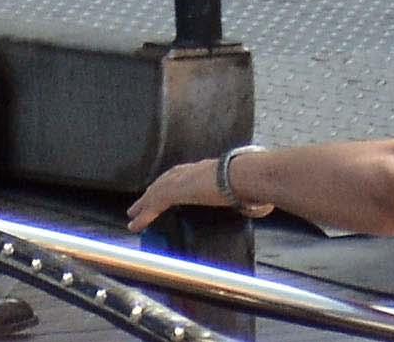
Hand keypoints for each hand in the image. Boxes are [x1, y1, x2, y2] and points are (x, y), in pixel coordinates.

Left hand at [128, 157, 268, 228]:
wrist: (250, 175)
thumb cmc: (257, 181)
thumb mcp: (252, 189)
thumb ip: (251, 198)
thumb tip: (261, 206)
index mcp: (211, 169)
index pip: (187, 173)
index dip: (175, 181)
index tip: (169, 187)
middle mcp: (196, 170)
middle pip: (167, 179)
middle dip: (154, 190)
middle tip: (142, 202)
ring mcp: (186, 178)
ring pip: (157, 191)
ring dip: (143, 203)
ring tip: (132, 215)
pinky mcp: (179, 190)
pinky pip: (155, 204)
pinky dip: (144, 214)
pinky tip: (135, 224)